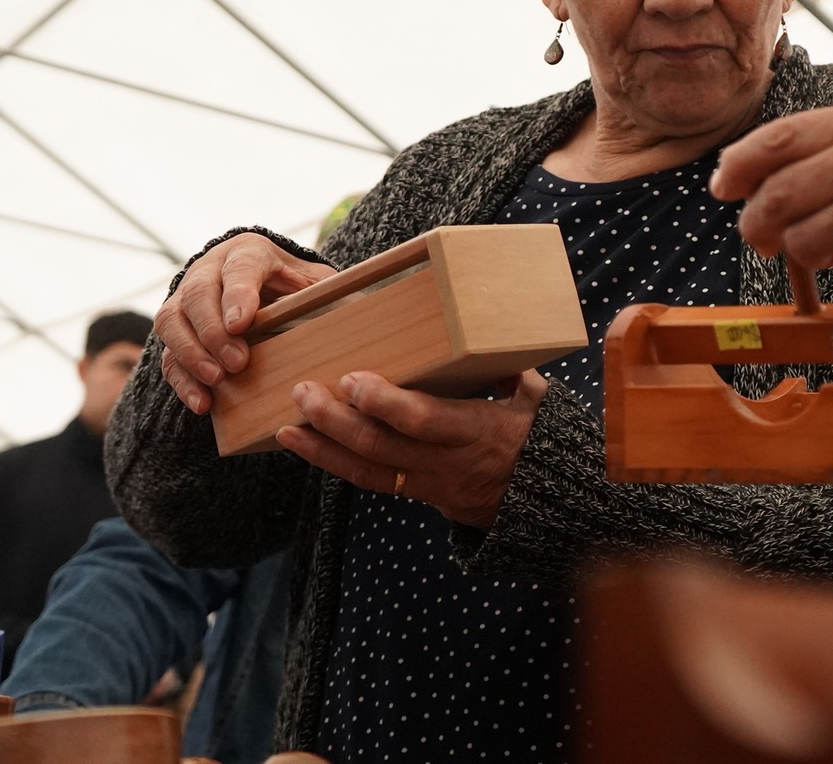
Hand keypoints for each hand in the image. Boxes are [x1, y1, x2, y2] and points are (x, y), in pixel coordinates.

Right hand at [156, 234, 333, 412]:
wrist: (263, 290)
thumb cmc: (293, 287)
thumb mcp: (315, 283)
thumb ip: (324, 295)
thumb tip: (351, 313)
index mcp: (248, 252)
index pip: (240, 267)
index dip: (237, 294)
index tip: (241, 324)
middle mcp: (210, 269)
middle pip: (198, 293)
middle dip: (214, 331)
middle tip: (237, 363)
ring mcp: (186, 299)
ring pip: (172, 321)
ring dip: (192, 353)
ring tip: (216, 381)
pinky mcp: (176, 331)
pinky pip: (167, 354)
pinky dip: (182, 379)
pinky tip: (202, 402)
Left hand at [277, 370, 548, 528]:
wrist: (545, 502)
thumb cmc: (539, 437)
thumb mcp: (537, 400)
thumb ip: (511, 367)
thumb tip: (490, 331)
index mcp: (476, 432)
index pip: (423, 420)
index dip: (385, 404)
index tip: (353, 379)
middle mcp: (446, 462)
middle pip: (382, 447)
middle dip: (337, 421)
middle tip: (303, 392)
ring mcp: (428, 484)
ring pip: (368, 471)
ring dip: (323, 449)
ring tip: (287, 425)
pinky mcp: (417, 493)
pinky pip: (372, 481)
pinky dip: (334, 464)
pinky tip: (305, 446)